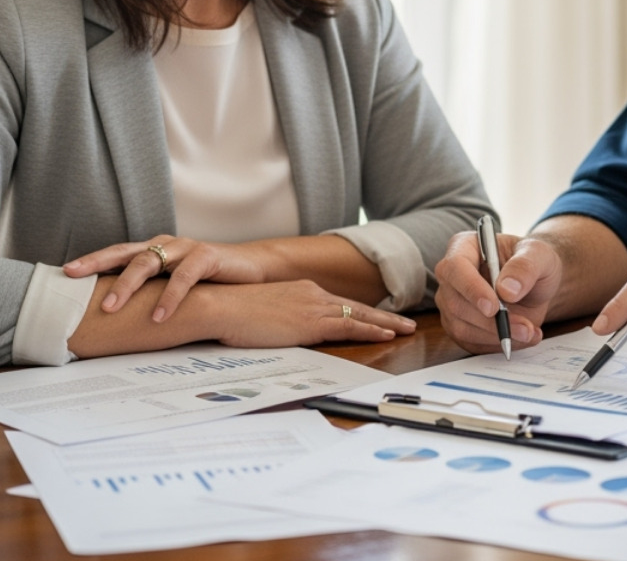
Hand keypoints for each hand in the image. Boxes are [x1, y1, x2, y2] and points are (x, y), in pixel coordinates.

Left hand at [65, 236, 266, 321]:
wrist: (254, 271)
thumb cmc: (210, 283)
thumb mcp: (174, 286)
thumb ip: (150, 293)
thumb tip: (113, 319)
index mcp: (155, 250)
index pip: (116, 253)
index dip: (91, 261)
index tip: (64, 274)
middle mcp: (167, 245)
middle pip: (126, 253)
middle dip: (98, 267)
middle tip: (74, 283)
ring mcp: (187, 248)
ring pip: (150, 261)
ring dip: (128, 284)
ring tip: (111, 306)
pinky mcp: (208, 256)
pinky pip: (184, 276)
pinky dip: (170, 296)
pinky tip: (159, 315)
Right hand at [210, 279, 415, 346]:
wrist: (219, 306)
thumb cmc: (231, 313)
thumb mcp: (261, 315)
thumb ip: (278, 321)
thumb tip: (281, 333)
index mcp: (301, 291)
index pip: (339, 303)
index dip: (362, 312)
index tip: (378, 318)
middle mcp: (312, 294)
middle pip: (356, 306)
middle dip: (383, 316)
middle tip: (405, 322)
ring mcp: (313, 307)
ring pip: (360, 315)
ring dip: (386, 323)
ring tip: (406, 329)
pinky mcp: (311, 322)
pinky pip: (350, 325)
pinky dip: (371, 329)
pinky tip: (387, 335)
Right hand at [434, 230, 561, 352]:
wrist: (535, 284)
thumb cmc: (533, 262)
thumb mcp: (539, 255)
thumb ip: (525, 267)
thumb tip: (507, 290)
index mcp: (464, 247)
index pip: (454, 268)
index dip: (471, 289)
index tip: (494, 307)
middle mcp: (451, 276)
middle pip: (456, 303)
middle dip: (491, 322)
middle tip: (525, 327)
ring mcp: (452, 303)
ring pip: (462, 328)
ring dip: (497, 336)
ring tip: (530, 332)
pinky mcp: (460, 327)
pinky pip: (472, 343)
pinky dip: (498, 345)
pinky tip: (523, 337)